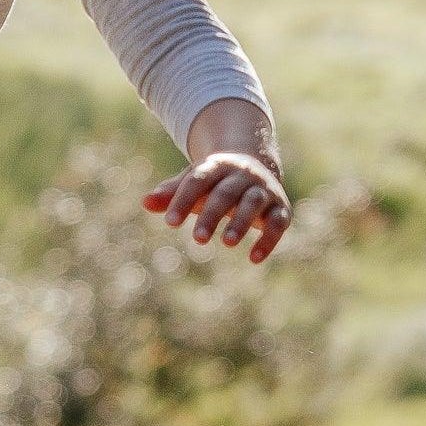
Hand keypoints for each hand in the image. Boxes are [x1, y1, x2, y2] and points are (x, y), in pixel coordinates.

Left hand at [144, 153, 291, 263]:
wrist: (254, 166)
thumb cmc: (214, 181)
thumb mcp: (192, 183)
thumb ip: (171, 193)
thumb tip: (145, 203)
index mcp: (217, 166)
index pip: (198, 180)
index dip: (184, 199)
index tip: (170, 222)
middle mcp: (242, 175)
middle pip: (226, 193)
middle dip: (213, 214)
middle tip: (198, 239)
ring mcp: (263, 190)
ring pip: (253, 203)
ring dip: (242, 222)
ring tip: (228, 243)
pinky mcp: (280, 207)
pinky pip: (278, 222)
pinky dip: (269, 239)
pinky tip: (254, 259)